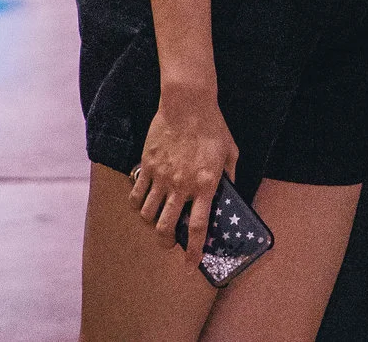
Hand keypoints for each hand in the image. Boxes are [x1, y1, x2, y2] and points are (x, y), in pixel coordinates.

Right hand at [130, 87, 236, 265]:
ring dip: (151, 223)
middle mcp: (182, 186)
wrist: (188, 103)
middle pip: (166, 228)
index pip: (197, 226)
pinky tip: (141, 204)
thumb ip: (230, 174)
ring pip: (148, 214)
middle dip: (166, 243)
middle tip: (168, 245)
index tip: (191, 263)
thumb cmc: (213, 126)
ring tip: (156, 221)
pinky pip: (136, 195)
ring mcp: (161, 177)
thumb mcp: (230, 151)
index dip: (193, 250)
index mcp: (206, 184)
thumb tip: (229, 190)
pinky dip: (137, 204)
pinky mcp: (147, 166)